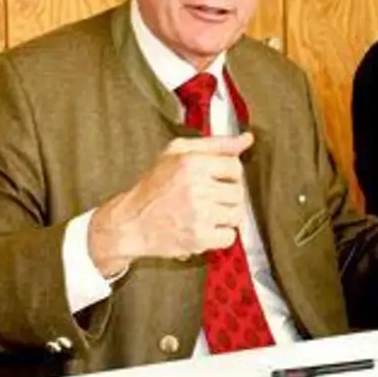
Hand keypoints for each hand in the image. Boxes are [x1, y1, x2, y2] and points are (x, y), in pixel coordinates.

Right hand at [89, 132, 254, 273]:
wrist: (131, 222)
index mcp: (191, 162)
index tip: (215, 179)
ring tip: (205, 213)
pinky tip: (204, 228)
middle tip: (207, 198)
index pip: (234, 166)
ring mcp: (198, 214)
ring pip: (237, 214)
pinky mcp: (199, 237)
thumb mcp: (177, 153)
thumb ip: (215, 144)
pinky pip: (229, 236)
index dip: (227, 174)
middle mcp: (196, 187)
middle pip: (238, 192)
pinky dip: (220, 235)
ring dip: (224, 216)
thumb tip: (246, 140)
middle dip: (226, 196)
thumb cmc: (154, 187)